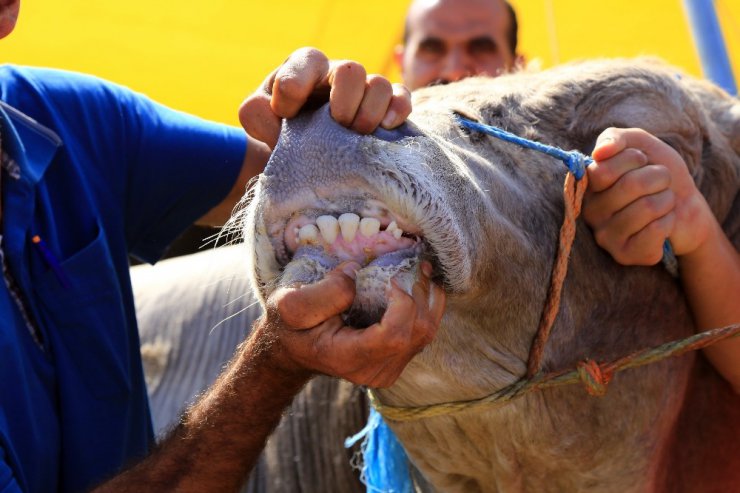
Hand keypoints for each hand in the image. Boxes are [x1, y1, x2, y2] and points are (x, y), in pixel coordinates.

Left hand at [239, 47, 411, 148]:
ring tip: (357, 135)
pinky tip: (386, 128)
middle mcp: (336, 75)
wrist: (299, 152)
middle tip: (336, 125)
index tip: (285, 114)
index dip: (296, 87)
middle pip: (351, 70)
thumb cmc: (278, 128)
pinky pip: (401, 99)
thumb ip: (257, 113)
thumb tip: (278, 116)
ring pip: (379, 85)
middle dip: (344, 101)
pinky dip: (397, 111)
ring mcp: (363, 91)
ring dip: (369, 112)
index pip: (307, 62)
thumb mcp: (258, 119)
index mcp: (304, 69)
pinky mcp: (385, 108)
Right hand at [261, 261, 444, 387]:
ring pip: (426, 333)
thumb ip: (325, 291)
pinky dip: (427, 305)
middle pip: (416, 333)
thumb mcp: (291, 304)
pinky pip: (425, 333)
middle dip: (419, 294)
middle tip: (412, 263)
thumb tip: (357, 273)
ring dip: (428, 297)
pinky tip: (421, 283)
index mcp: (348, 358)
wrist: (293, 348)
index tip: (390, 278)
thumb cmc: (290, 325)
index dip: (402, 304)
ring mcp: (388, 370)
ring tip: (421, 268)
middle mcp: (373, 371)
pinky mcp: (397, 362)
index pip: (394, 336)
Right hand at [583, 127, 714, 264]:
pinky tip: (664, 223)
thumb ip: (615, 138)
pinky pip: (655, 231)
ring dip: (667, 199)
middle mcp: (590, 212)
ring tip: (664, 202)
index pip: (602, 170)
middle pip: (630, 186)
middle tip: (661, 182)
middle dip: (659, 177)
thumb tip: (600, 153)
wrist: (686, 207)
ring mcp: (605, 236)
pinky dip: (669, 221)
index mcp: (588, 186)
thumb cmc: (658, 175)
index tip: (642, 160)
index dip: (632, 159)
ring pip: (647, 207)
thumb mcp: (639, 145)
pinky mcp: (624, 255)